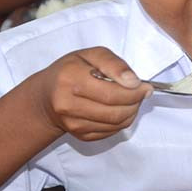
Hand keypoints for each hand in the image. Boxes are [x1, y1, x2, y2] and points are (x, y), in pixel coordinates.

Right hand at [34, 47, 152, 140]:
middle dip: (136, 102)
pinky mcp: (80, 135)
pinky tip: (119, 109)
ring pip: (116, 123)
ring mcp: (73, 123)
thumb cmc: (71, 70)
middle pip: (116, 111)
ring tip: (132, 99)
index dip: (135, 91)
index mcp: (70, 78)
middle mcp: (68, 104)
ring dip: (132, 111)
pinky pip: (111, 132)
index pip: (111, 93)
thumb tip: (134, 82)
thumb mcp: (91, 55)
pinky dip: (122, 121)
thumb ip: (114, 64)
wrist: (46, 96)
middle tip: (142, 92)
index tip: (145, 86)